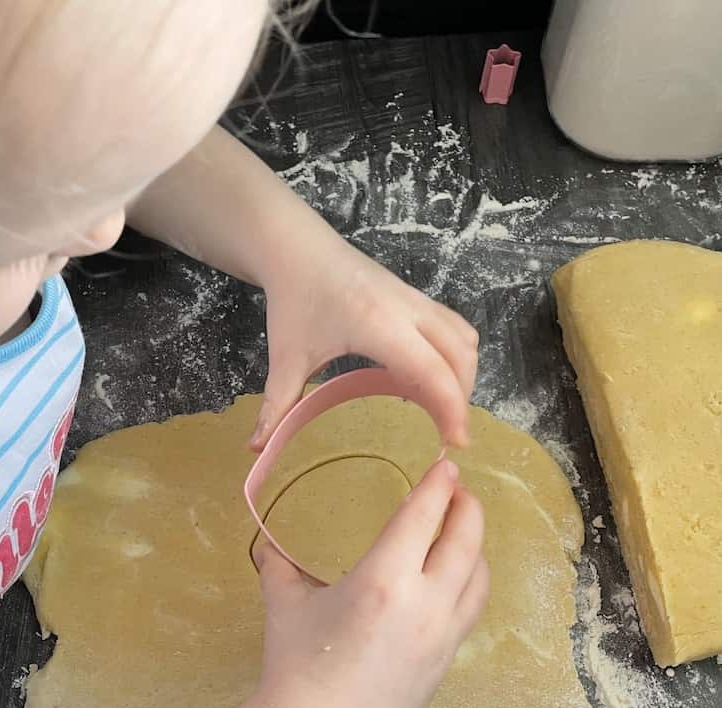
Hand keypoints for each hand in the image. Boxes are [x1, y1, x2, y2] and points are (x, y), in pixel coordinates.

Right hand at [250, 459, 488, 707]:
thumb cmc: (296, 669)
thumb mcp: (285, 606)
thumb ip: (280, 568)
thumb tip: (268, 546)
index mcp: (384, 579)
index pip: (424, 515)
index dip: (439, 484)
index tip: (447, 464)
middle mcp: (425, 602)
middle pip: (466, 539)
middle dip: (467, 507)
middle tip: (458, 490)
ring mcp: (443, 636)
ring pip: (478, 577)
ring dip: (475, 546)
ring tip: (460, 533)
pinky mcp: (446, 663)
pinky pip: (470, 611)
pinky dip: (470, 583)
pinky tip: (454, 582)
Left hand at [251, 242, 478, 450]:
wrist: (295, 246)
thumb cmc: (294, 299)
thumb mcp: (286, 357)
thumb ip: (278, 406)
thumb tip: (258, 447)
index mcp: (379, 325)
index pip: (433, 370)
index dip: (451, 409)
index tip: (456, 443)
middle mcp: (407, 309)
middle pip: (460, 356)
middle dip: (461, 398)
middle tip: (446, 432)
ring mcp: (415, 299)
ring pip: (463, 338)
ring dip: (462, 374)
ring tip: (441, 406)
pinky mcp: (414, 296)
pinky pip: (453, 326)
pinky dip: (453, 355)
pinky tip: (425, 376)